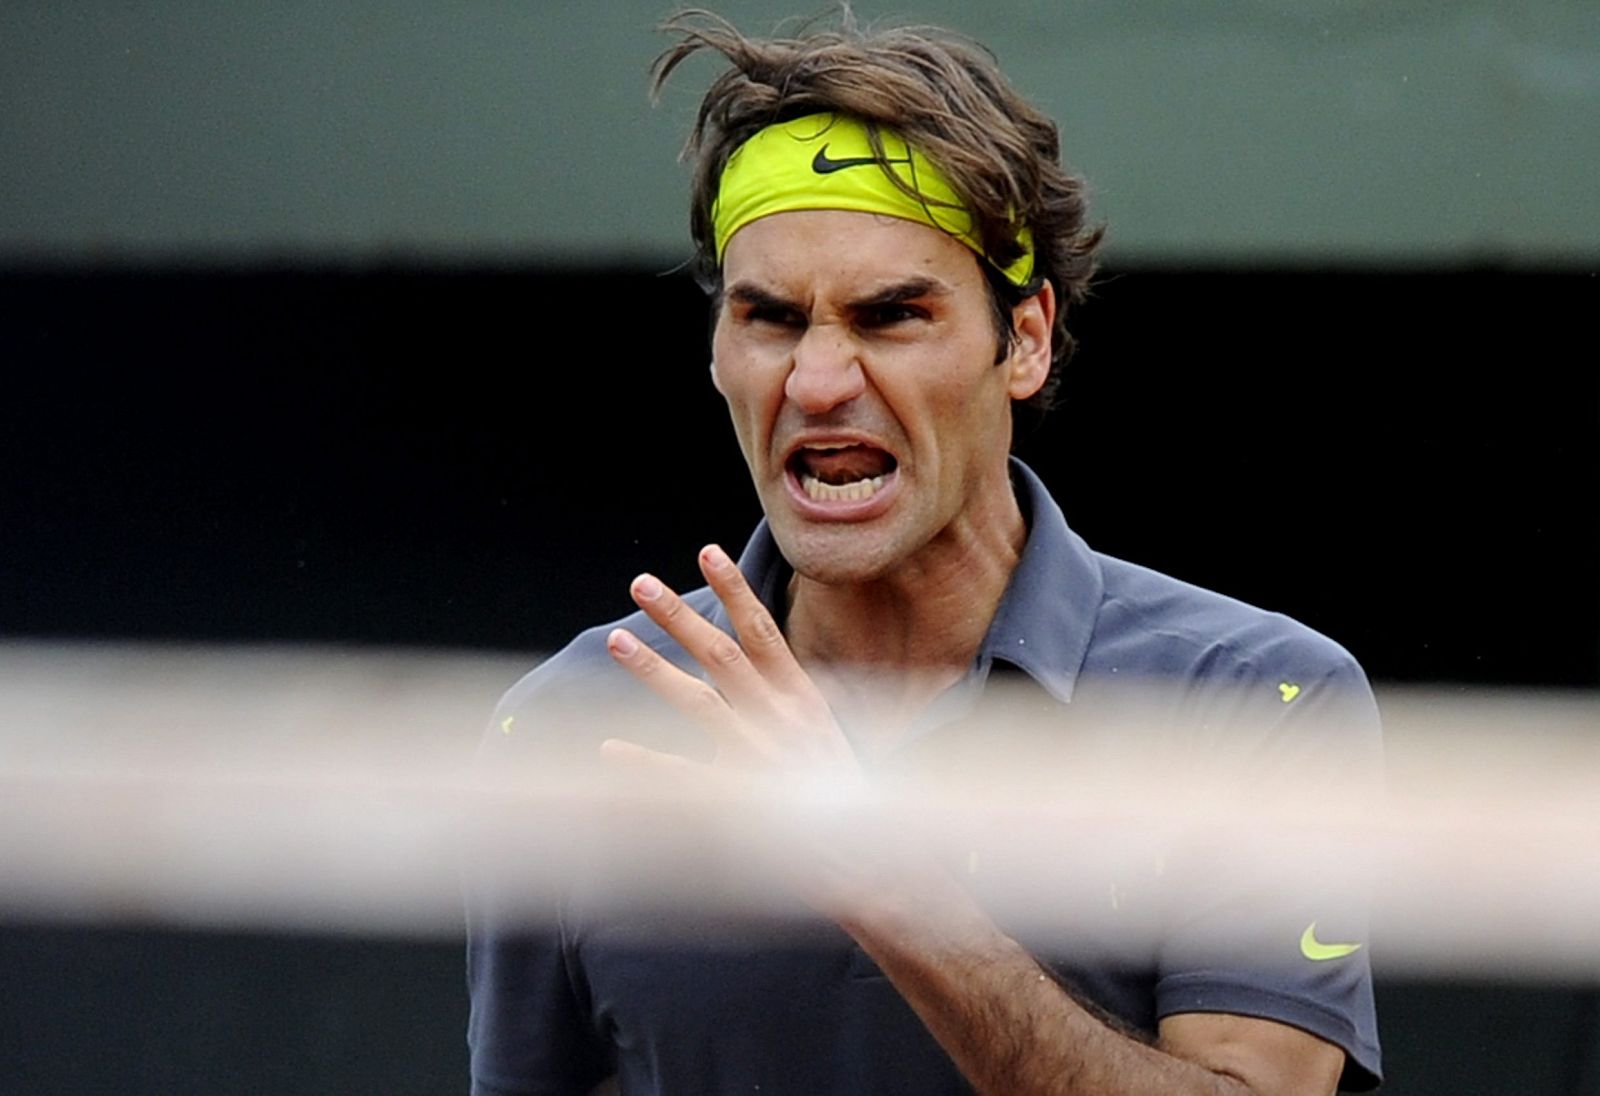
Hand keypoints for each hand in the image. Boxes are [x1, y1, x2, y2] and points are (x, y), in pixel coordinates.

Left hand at [601, 543, 860, 781]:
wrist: (860, 852)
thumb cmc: (835, 788)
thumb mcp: (821, 728)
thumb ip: (785, 691)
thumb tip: (754, 649)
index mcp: (801, 698)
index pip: (763, 632)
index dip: (734, 591)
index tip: (708, 552)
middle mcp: (780, 720)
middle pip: (722, 656)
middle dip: (680, 617)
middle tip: (641, 584)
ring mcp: (759, 758)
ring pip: (699, 703)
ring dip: (655, 669)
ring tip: (617, 639)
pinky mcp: (740, 800)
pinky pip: (684, 775)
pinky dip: (647, 761)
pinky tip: (611, 748)